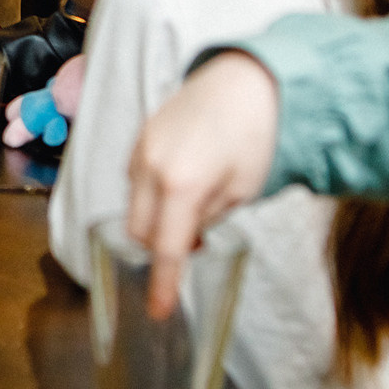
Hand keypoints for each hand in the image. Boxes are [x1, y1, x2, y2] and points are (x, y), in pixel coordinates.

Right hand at [125, 52, 278, 316]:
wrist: (247, 79)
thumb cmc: (255, 135)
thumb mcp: (243, 190)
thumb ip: (209, 219)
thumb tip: (187, 239)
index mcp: (182, 185)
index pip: (164, 248)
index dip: (162, 283)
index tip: (159, 310)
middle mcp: (151, 167)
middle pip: (137, 231)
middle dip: (159, 247)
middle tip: (195, 244)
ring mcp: (140, 149)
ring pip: (133, 204)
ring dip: (155, 218)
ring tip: (193, 207)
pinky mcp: (140, 137)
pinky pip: (135, 179)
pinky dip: (152, 193)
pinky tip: (184, 182)